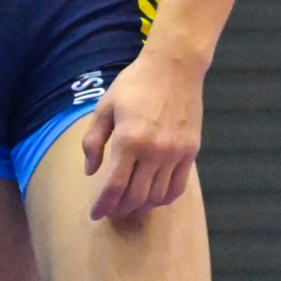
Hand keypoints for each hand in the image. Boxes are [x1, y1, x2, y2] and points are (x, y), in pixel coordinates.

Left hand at [80, 45, 205, 222]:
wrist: (174, 66)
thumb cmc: (135, 83)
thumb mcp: (105, 106)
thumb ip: (93, 141)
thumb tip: (90, 172)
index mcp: (128, 139)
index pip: (114, 186)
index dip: (102, 205)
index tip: (94, 214)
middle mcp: (153, 151)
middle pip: (135, 196)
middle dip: (119, 209)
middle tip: (110, 211)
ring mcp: (175, 153)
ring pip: (157, 196)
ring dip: (140, 206)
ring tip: (129, 205)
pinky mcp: (190, 152)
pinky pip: (177, 187)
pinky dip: (163, 198)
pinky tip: (152, 196)